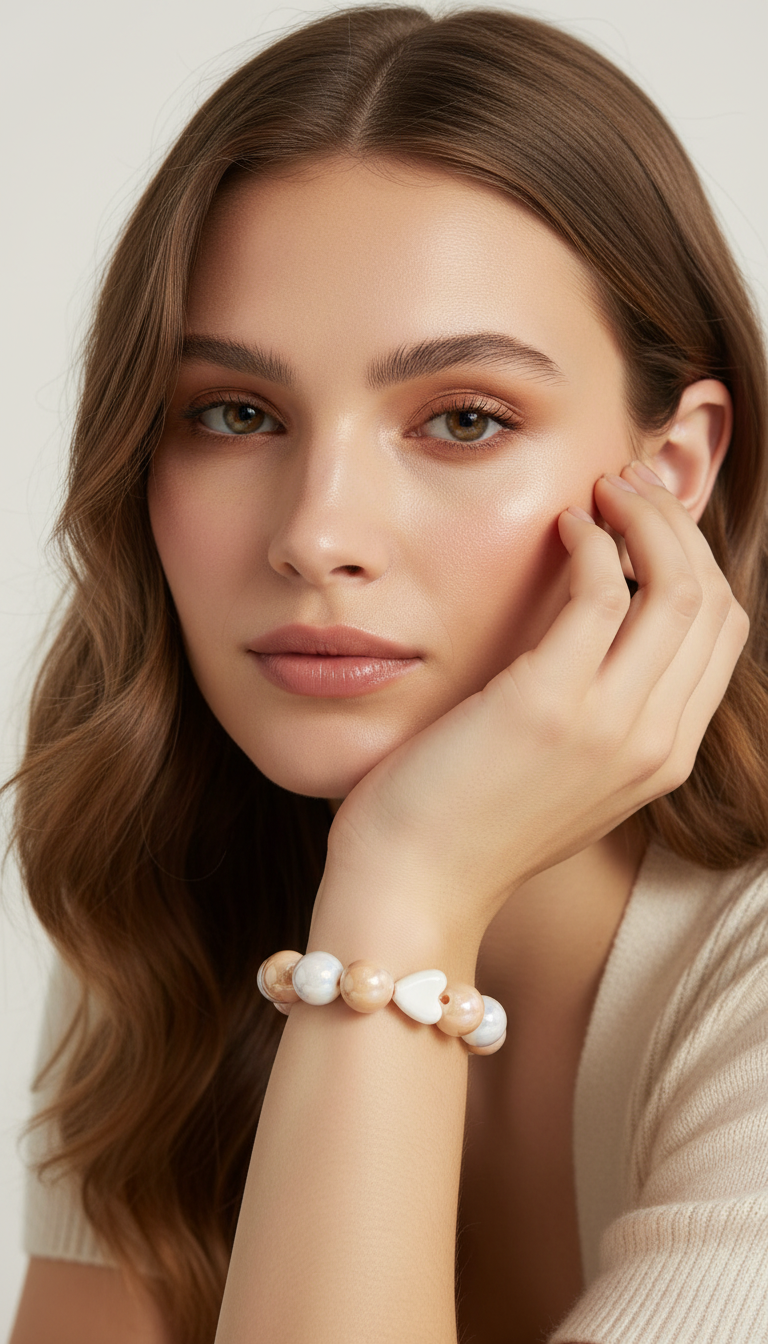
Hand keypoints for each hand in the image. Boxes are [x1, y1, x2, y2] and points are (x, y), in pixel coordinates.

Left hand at [321, 462, 748, 951]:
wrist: (413, 891)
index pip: (720, 633)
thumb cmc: (466, 825)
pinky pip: (602, 589)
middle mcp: (656, 742)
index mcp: (665, 759)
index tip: (648, 522)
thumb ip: (598, 713)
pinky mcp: (550, 703)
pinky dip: (590, 538)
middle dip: (677, 525)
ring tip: (600, 489)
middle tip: (626, 487)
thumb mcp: (560, 775)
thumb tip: (600, 624)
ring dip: (644, 516)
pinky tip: (559, 523)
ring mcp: (611, 725)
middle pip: (712, 600)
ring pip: (677, 584)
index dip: (693, 561)